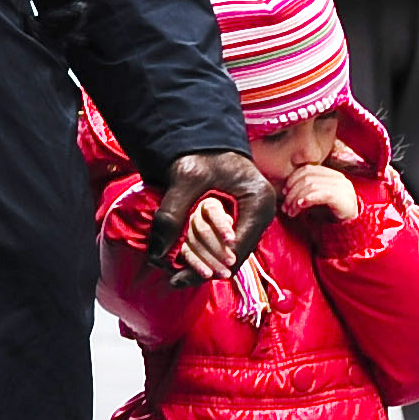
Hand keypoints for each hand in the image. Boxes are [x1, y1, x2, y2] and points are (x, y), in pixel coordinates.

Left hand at [147, 150, 275, 282]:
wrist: (206, 138)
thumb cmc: (201, 151)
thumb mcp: (186, 179)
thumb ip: (172, 213)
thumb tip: (158, 253)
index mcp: (259, 201)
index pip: (239, 246)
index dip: (213, 265)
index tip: (185, 276)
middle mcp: (261, 212)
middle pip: (235, 254)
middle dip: (206, 269)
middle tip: (176, 281)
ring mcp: (251, 216)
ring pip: (229, 251)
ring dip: (205, 264)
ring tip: (177, 276)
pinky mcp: (239, 217)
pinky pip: (224, 242)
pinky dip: (205, 252)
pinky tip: (183, 261)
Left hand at [281, 163, 360, 226]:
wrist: (352, 224)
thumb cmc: (332, 211)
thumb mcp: (318, 197)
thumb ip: (307, 189)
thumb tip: (285, 191)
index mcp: (330, 174)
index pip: (307, 169)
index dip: (293, 179)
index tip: (284, 191)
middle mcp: (337, 177)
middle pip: (307, 179)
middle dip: (292, 193)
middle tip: (285, 207)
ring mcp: (341, 187)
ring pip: (311, 187)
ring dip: (296, 200)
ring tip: (291, 212)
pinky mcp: (342, 198)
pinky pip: (323, 195)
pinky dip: (308, 199)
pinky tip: (300, 205)